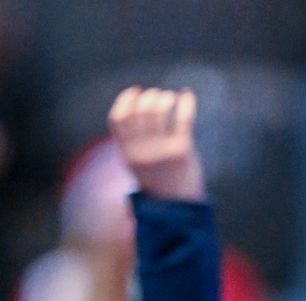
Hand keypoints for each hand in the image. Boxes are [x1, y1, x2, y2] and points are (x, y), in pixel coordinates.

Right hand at [108, 87, 204, 201]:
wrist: (178, 204)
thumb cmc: (158, 177)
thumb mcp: (137, 160)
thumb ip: (132, 138)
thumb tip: (137, 103)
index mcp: (127, 153)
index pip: (118, 117)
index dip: (126, 99)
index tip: (136, 91)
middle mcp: (142, 151)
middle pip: (140, 110)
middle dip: (149, 96)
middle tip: (158, 96)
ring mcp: (162, 150)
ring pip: (159, 110)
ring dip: (165, 98)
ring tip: (170, 98)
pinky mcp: (182, 150)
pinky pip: (183, 117)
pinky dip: (186, 102)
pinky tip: (187, 94)